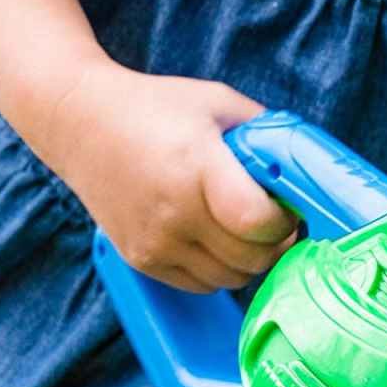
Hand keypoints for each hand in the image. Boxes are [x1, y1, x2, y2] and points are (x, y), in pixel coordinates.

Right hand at [47, 61, 297, 292]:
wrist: (79, 121)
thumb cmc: (156, 107)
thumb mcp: (218, 102)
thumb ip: (266, 133)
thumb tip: (307, 165)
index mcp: (197, 167)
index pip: (256, 221)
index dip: (284, 220)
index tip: (286, 206)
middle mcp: (174, 212)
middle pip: (252, 258)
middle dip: (276, 242)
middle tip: (275, 220)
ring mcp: (155, 242)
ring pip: (231, 278)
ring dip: (250, 259)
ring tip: (246, 229)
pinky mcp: (141, 260)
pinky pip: (202, 284)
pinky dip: (220, 269)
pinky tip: (216, 238)